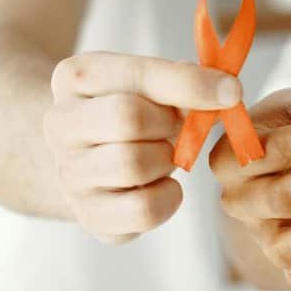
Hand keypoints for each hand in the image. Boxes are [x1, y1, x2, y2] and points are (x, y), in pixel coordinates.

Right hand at [43, 51, 241, 243]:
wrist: (88, 153)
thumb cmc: (129, 107)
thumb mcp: (147, 79)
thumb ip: (182, 78)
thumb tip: (224, 90)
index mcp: (75, 77)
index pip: (135, 74)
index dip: (190, 83)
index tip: (231, 91)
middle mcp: (60, 124)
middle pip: (128, 119)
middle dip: (168, 123)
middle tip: (176, 127)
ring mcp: (69, 174)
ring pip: (133, 165)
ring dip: (166, 159)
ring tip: (163, 153)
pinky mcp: (89, 215)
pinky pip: (143, 210)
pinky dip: (168, 197)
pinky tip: (161, 183)